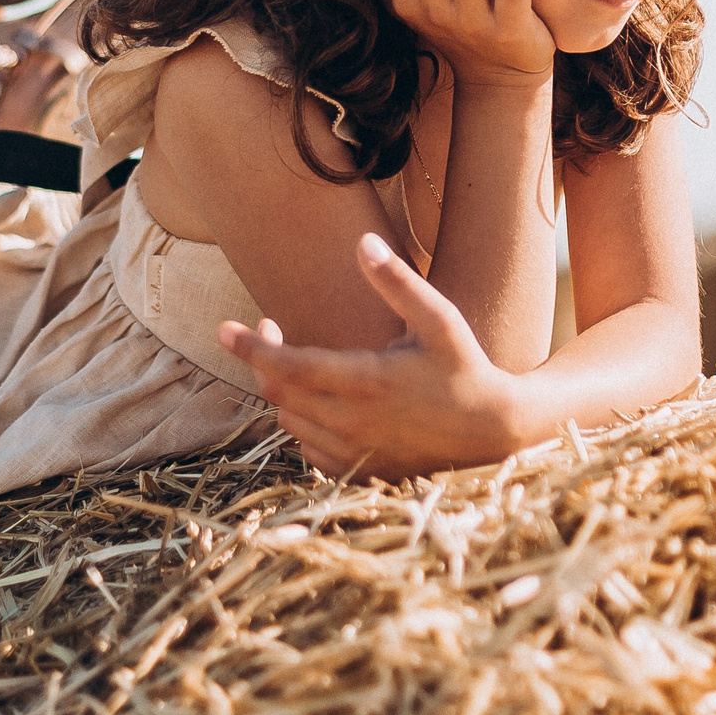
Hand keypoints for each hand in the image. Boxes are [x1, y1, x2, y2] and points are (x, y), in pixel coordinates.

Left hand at [219, 234, 530, 477]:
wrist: (492, 433)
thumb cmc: (465, 367)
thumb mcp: (439, 319)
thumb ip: (397, 282)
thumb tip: (363, 242)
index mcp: (367, 383)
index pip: (289, 367)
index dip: (251, 348)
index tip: (222, 329)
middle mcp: (353, 423)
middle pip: (279, 393)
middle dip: (263, 359)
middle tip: (269, 328)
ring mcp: (353, 453)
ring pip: (289, 421)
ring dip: (283, 391)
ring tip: (300, 362)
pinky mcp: (357, 472)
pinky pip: (307, 448)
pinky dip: (302, 421)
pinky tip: (321, 400)